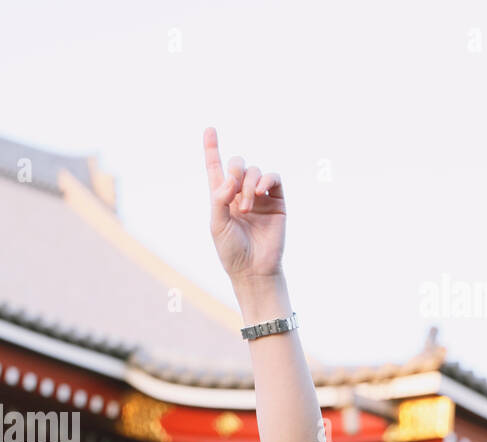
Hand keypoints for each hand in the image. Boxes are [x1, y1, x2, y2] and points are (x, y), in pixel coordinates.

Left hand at [203, 126, 285, 279]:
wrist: (253, 268)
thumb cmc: (231, 250)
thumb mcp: (217, 224)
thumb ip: (220, 198)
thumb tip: (231, 177)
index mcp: (221, 197)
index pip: (216, 168)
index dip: (212, 148)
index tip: (209, 129)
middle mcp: (240, 193)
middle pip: (238, 165)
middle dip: (235, 170)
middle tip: (234, 191)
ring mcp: (259, 196)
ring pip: (254, 171)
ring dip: (249, 185)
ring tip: (247, 208)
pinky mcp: (276, 200)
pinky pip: (273, 178)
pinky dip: (266, 180)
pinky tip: (262, 191)